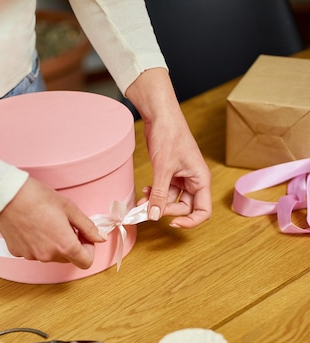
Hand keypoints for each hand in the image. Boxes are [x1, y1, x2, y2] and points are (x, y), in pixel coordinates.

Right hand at [0, 177, 106, 267]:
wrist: (6, 194)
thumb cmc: (37, 197)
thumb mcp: (69, 208)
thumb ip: (87, 227)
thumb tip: (100, 238)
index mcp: (65, 246)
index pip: (86, 262)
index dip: (88, 249)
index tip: (83, 236)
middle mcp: (48, 256)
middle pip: (68, 259)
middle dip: (70, 245)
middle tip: (64, 225)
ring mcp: (32, 256)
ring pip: (50, 256)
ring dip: (53, 244)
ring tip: (45, 223)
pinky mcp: (18, 252)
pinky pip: (34, 252)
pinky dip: (36, 243)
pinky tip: (32, 226)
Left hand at [125, 68, 211, 228]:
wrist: (160, 115)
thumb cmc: (169, 134)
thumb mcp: (163, 168)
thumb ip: (159, 195)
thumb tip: (154, 216)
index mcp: (200, 179)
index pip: (203, 211)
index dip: (191, 221)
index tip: (173, 223)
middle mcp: (194, 181)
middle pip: (185, 208)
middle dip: (167, 210)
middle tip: (150, 209)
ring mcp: (182, 178)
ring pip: (172, 201)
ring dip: (157, 203)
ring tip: (143, 199)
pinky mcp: (170, 174)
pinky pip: (164, 192)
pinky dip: (155, 194)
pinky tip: (145, 190)